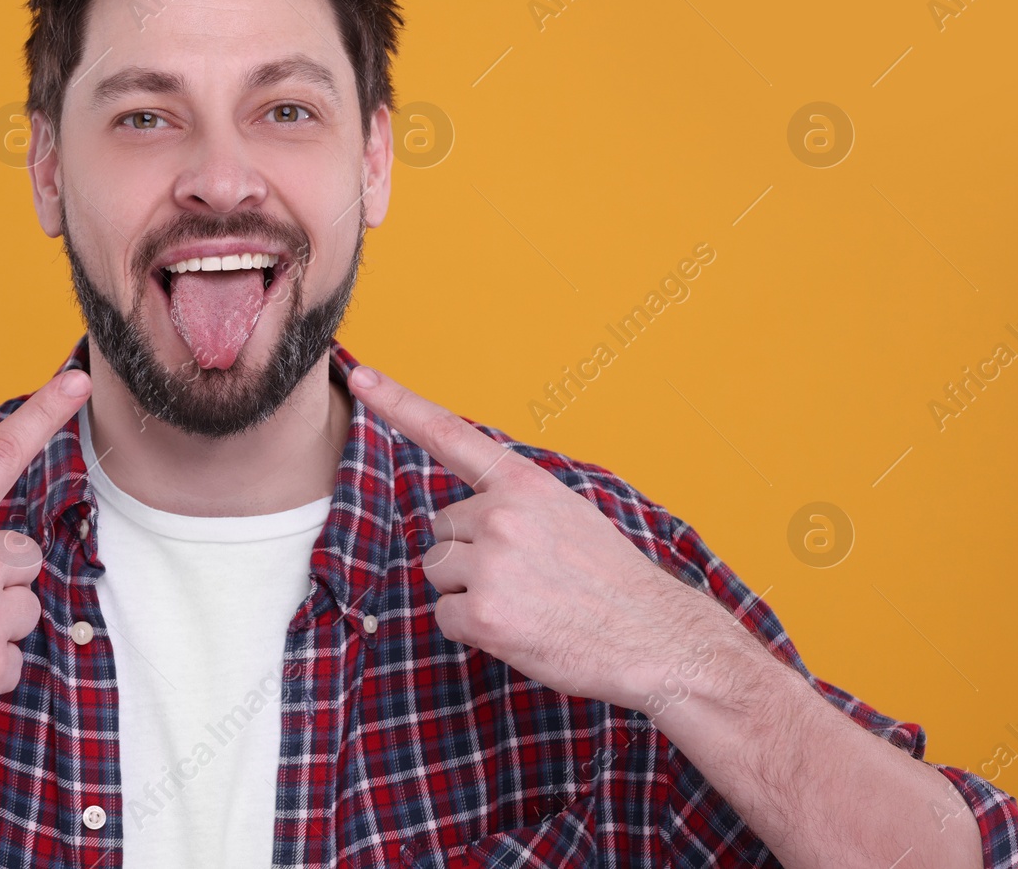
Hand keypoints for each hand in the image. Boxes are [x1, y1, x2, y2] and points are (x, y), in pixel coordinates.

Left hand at [348, 364, 725, 711]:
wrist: (654, 638)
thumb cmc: (609, 579)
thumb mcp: (565, 514)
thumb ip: (513, 503)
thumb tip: (464, 515)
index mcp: (523, 483)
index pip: (449, 434)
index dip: (399, 404)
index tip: (362, 379)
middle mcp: (500, 515)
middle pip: (440, 529)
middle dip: (468, 553)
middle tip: (525, 575)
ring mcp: (490, 565)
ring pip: (438, 572)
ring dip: (468, 591)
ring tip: (525, 601)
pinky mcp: (483, 614)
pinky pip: (445, 616)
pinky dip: (473, 630)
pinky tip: (518, 629)